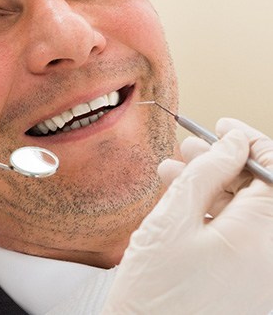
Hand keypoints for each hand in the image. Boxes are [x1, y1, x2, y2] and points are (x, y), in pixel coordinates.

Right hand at [99, 118, 272, 313]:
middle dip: (225, 163)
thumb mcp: (173, 218)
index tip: (221, 127)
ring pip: (248, 211)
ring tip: (173, 172)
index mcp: (262, 236)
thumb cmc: (154, 289)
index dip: (249, 141)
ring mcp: (264, 271)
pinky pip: (241, 235)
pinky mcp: (250, 282)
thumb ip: (207, 173)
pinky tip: (181, 202)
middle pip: (262, 190)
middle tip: (188, 148)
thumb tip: (233, 143)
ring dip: (214, 186)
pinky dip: (214, 213)